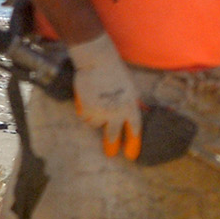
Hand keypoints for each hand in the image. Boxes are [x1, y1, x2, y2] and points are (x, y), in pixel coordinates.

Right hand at [67, 33, 142, 157]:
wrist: (98, 62)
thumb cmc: (116, 73)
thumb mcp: (131, 90)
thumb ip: (130, 105)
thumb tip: (132, 117)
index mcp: (131, 108)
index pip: (135, 130)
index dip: (133, 143)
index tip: (131, 156)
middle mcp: (117, 113)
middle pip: (114, 135)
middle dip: (112, 145)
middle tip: (111, 154)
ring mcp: (100, 112)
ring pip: (95, 124)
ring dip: (95, 117)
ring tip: (96, 100)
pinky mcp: (86, 109)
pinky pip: (84, 116)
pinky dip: (84, 110)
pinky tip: (87, 97)